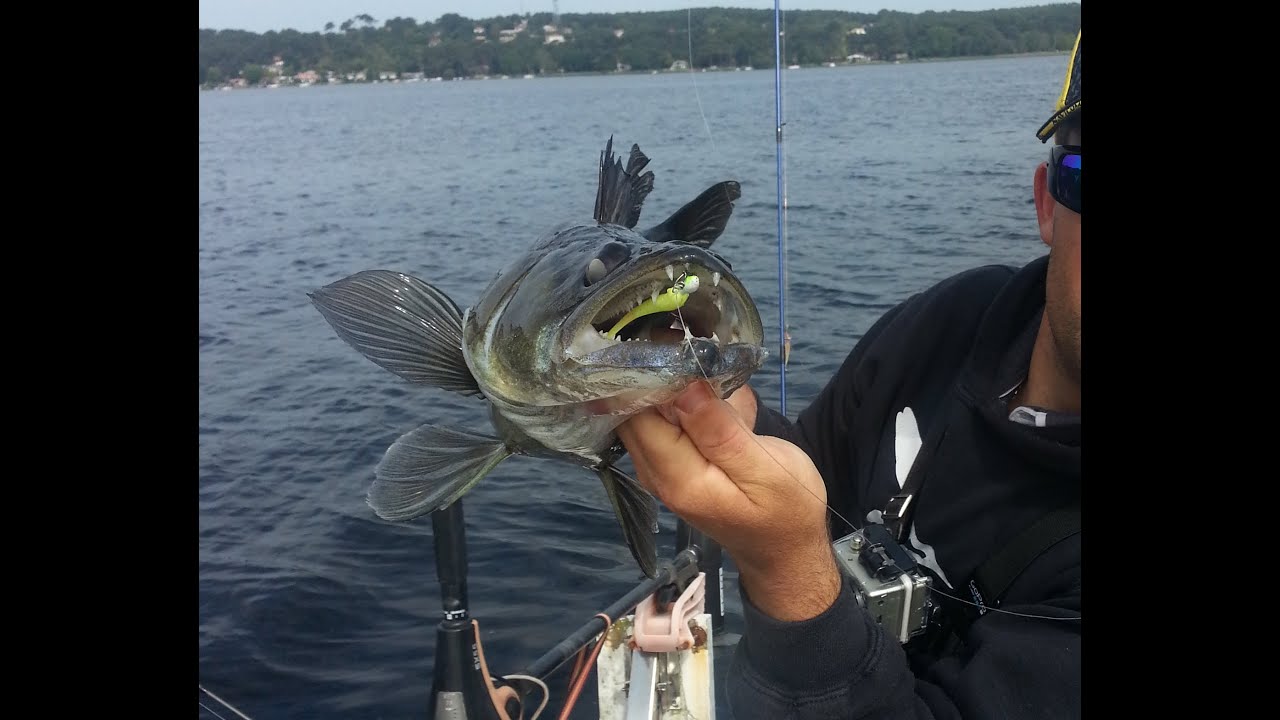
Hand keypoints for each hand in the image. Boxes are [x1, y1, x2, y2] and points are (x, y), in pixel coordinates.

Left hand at [617, 380, 840, 620]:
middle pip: (635, 410)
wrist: (785, 551)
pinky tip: (716, 402)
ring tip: (715, 379)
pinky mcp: (671, 465)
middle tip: (701, 356)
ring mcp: (659, 471)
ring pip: (648, 412)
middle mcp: (656, 475)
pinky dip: (685, 404)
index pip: (637, 413)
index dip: (652, 374)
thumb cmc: (786, 510)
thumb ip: (719, 430)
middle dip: (663, 377)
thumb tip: (681, 386)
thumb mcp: (766, 469)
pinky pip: (663, 422)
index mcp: (677, 478)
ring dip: (677, 388)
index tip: (678, 345)